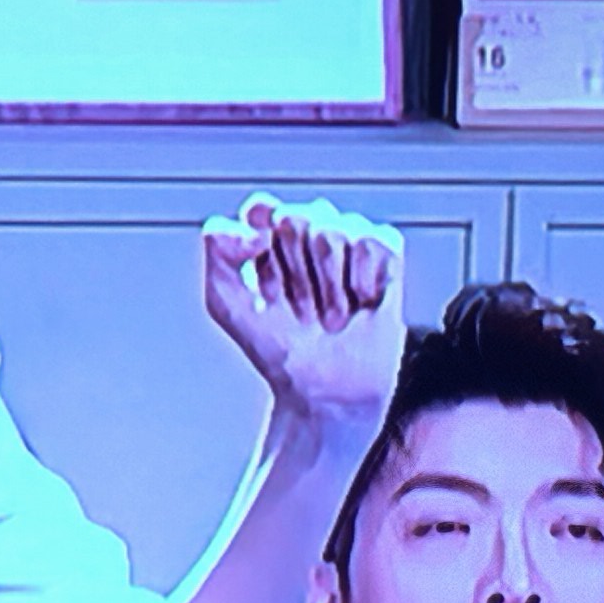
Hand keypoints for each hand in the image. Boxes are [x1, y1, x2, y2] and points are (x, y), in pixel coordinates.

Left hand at [201, 194, 408, 458]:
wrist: (324, 393)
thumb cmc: (276, 348)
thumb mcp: (223, 301)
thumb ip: (217, 248)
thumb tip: (258, 228)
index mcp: (270, 234)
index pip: (261, 209)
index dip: (262, 254)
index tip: (267, 293)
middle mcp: (310, 227)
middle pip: (295, 219)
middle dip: (293, 274)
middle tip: (300, 309)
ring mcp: (350, 237)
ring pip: (333, 231)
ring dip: (327, 287)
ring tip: (329, 316)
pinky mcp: (386, 252)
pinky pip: (372, 243)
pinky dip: (362, 283)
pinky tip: (361, 304)